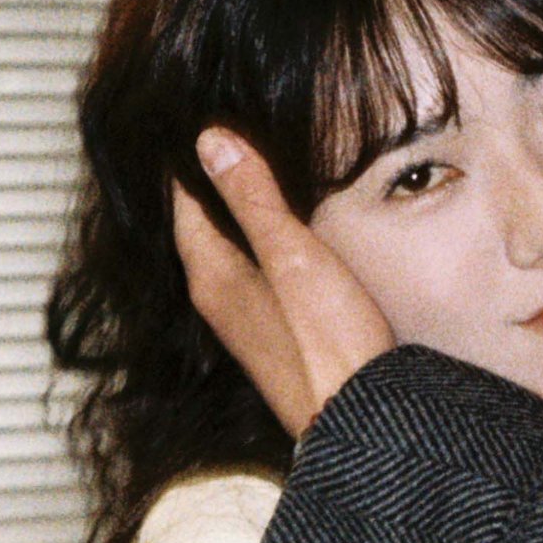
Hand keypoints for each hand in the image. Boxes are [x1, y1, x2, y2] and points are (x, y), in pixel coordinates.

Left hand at [174, 129, 396, 435]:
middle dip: (210, 183)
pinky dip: (258, 241)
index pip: (183, 203)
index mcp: (212, 275)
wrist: (358, 421)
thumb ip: (253, 199)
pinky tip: (283, 232)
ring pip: (228, 250)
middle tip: (221, 135)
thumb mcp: (292, 257)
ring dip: (236, 212)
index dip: (189, 162)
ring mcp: (245, 320)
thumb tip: (209, 140)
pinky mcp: (274, 333)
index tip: (196, 121)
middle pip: (202, 226)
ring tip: (252, 170)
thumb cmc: (326, 342)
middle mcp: (218, 298)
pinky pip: (253, 272)